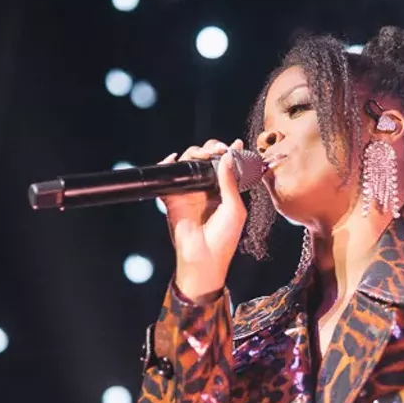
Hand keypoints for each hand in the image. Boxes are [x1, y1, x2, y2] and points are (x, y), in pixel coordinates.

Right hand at [159, 139, 246, 300]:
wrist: (203, 259)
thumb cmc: (224, 238)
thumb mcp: (234, 208)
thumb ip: (230, 182)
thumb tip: (227, 156)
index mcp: (224, 192)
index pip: (226, 166)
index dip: (229, 152)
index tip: (235, 144)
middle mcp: (206, 189)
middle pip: (205, 159)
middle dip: (211, 149)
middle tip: (217, 150)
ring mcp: (189, 192)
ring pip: (189, 163)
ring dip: (194, 153)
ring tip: (203, 155)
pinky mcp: (172, 198)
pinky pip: (168, 177)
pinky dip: (168, 164)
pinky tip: (175, 159)